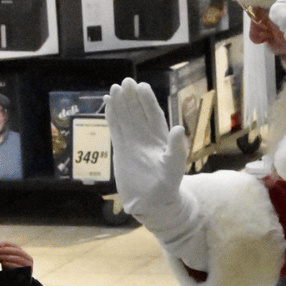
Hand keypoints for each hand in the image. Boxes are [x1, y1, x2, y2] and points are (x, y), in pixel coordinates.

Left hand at [0, 242, 32, 269]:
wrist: (15, 285)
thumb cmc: (9, 271)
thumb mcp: (7, 261)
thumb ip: (5, 254)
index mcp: (24, 254)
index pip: (16, 246)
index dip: (7, 244)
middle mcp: (28, 258)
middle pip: (18, 251)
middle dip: (7, 250)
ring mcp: (29, 265)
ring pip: (18, 258)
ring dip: (7, 256)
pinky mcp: (28, 272)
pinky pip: (19, 266)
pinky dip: (10, 264)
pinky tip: (3, 263)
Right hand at [105, 78, 190, 220]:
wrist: (153, 203)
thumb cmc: (167, 187)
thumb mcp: (174, 168)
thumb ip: (176, 150)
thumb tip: (178, 128)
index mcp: (161, 139)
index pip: (154, 116)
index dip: (148, 101)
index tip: (142, 86)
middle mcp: (147, 137)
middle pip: (138, 113)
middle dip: (133, 98)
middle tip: (126, 82)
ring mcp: (134, 142)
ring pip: (126, 118)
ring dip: (120, 104)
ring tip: (114, 89)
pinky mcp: (122, 149)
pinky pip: (116, 129)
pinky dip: (111, 117)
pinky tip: (107, 104)